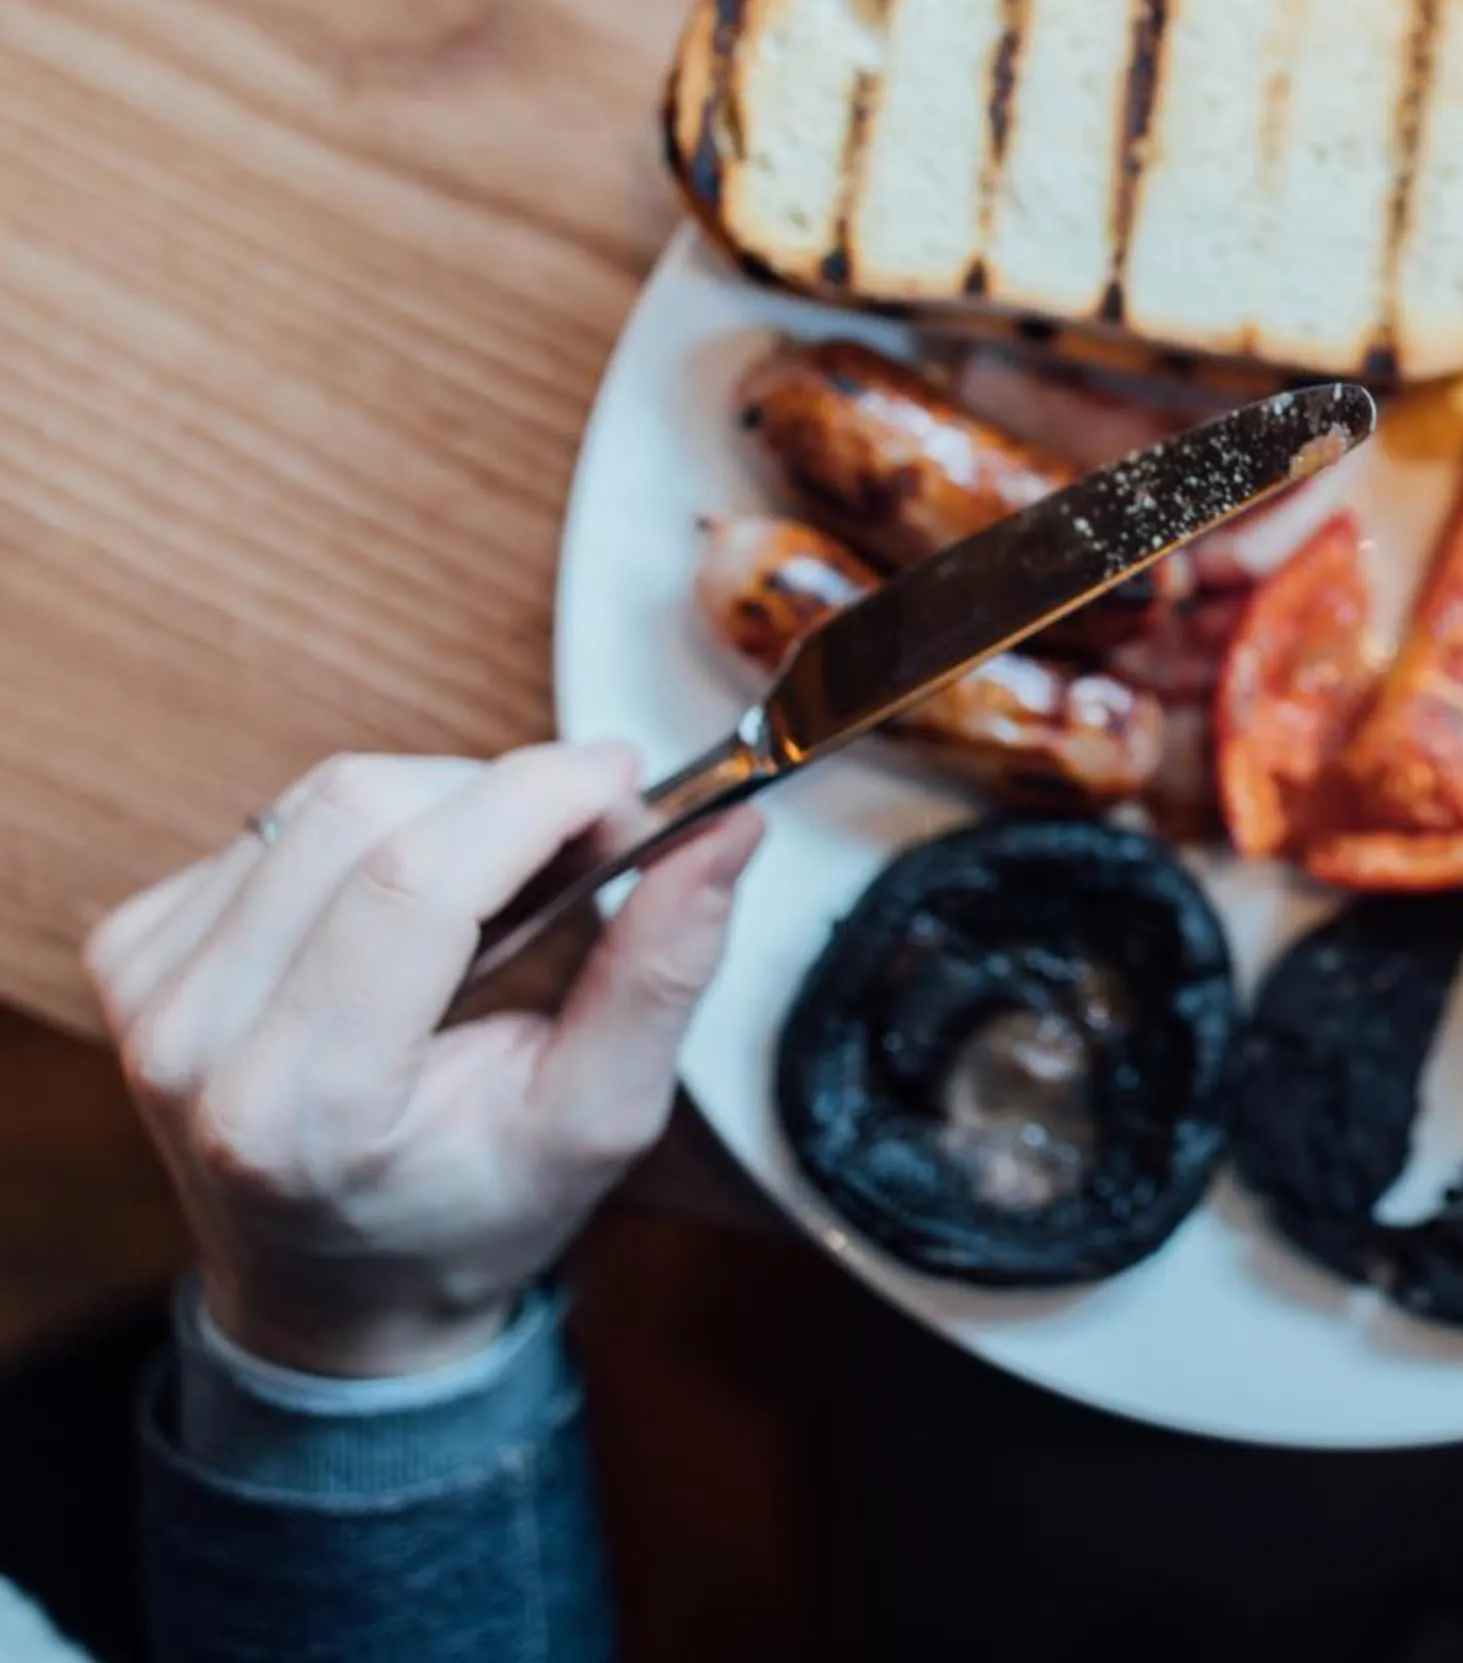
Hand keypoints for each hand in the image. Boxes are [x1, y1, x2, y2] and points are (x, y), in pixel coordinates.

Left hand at [85, 745, 762, 1377]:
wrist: (332, 1295)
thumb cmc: (468, 1216)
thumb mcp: (598, 1121)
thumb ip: (661, 974)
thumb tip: (724, 833)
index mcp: (305, 1107)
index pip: (412, 883)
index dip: (533, 797)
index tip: (625, 778)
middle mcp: (197, 1046)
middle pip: (357, 812)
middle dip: (499, 789)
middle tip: (588, 832)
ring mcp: (147, 995)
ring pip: (312, 800)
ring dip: (438, 804)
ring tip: (506, 875)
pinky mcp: (128, 953)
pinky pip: (268, 825)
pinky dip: (366, 835)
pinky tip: (407, 903)